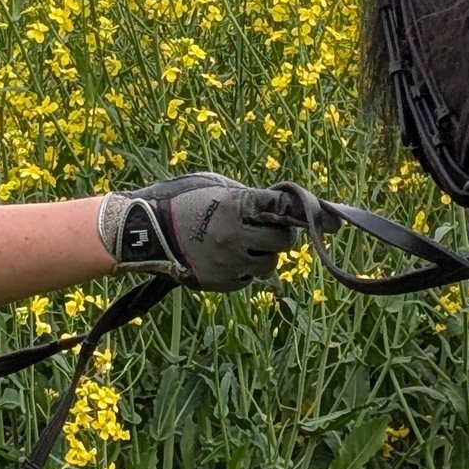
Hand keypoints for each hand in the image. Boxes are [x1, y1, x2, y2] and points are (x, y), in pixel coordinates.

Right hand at [97, 173, 312, 290]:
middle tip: (272, 231)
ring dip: (264, 256)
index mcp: (238, 204)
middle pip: (284, 240)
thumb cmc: (178, 200)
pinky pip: (247, 280)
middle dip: (283, 235)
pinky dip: (244, 271)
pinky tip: (228, 259)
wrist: (138, 232)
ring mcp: (228, 261)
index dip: (307, 212)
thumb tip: (277, 207)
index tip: (330, 219)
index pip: (284, 208)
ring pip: (269, 264)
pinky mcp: (219, 283)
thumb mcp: (214, 185)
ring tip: (244, 246)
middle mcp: (237, 234)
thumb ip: (247, 196)